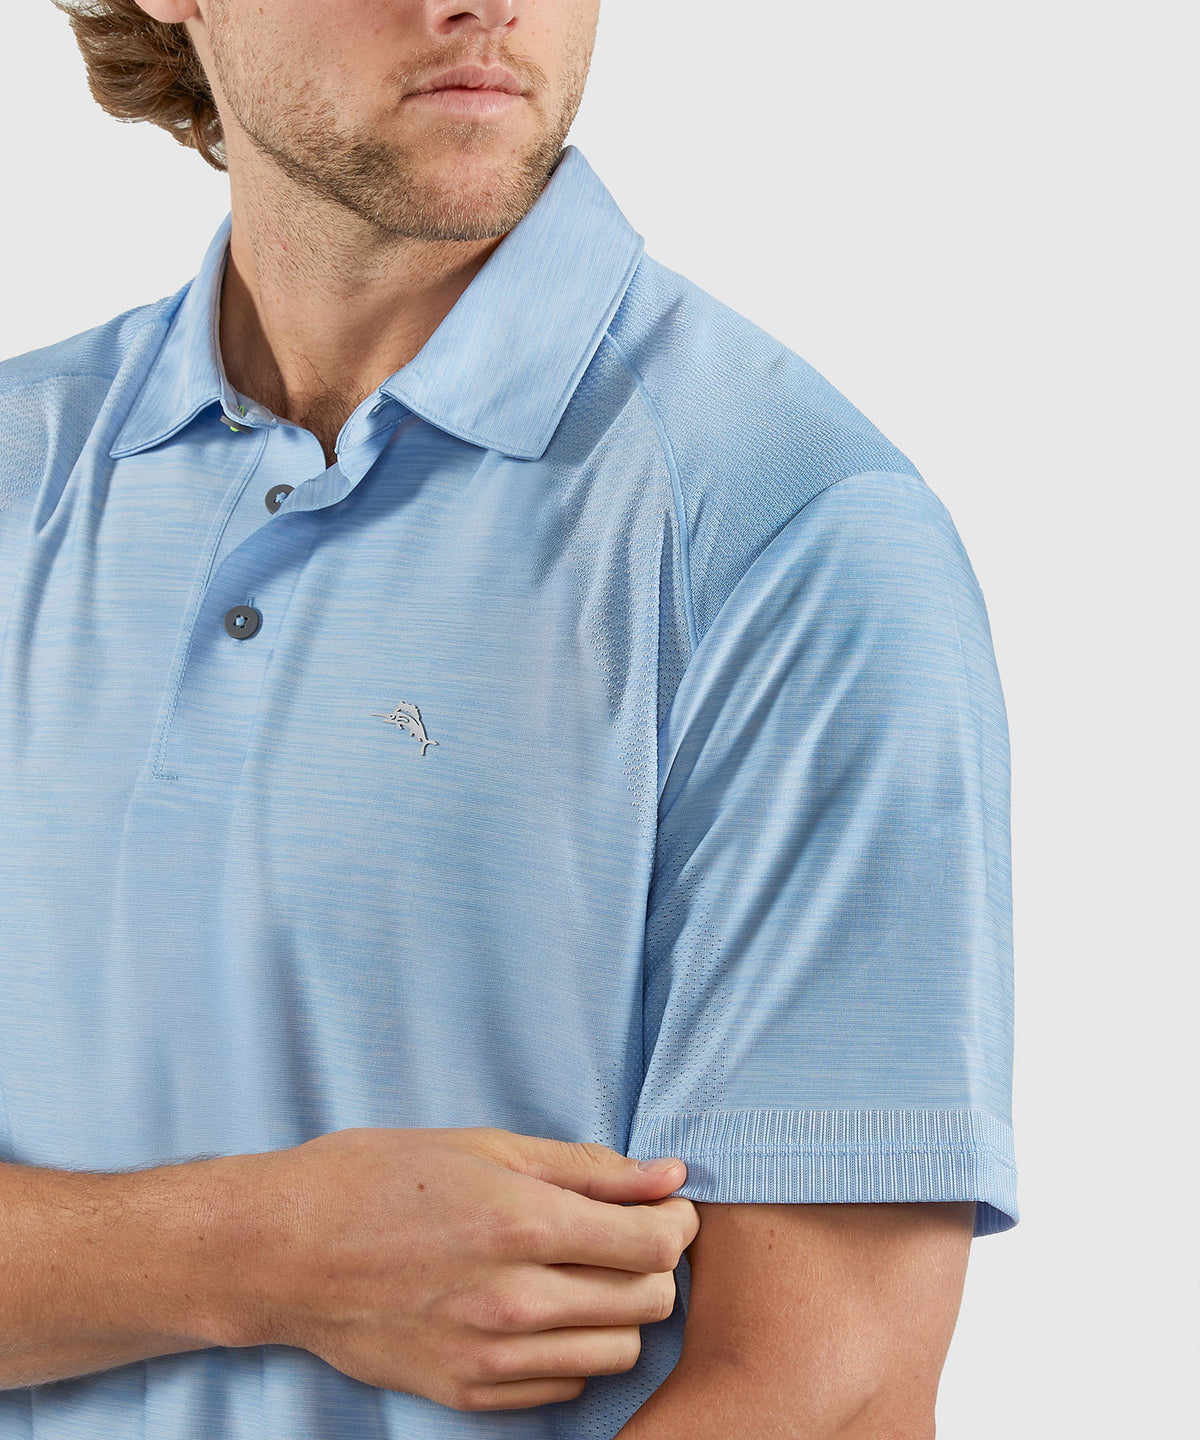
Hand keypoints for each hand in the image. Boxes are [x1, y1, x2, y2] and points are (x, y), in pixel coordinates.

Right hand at [221, 1126, 697, 1411]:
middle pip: (647, 1303)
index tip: (668, 1207)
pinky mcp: (467, 1394)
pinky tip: (548, 1310)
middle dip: (658, 1266)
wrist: (284, 1249)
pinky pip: (565, 1387)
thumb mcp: (487, 1147)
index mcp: (523, 1224)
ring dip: (622, 1313)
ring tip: (589, 1273)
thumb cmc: (380, 1177)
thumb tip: (668, 1176)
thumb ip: (587, 1168)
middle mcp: (514, 1301)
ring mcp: (490, 1358)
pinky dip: (575, 1351)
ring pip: (618, 1354)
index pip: (653, 1246)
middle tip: (632, 1235)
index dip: (678, 1224)